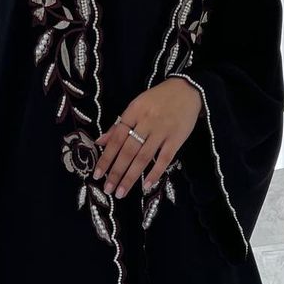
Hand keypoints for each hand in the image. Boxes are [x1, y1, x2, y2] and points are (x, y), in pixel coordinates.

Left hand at [93, 77, 202, 198]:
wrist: (187, 90)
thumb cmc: (158, 99)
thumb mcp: (136, 106)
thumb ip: (119, 125)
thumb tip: (99, 142)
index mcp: (134, 112)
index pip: (116, 139)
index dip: (106, 157)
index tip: (97, 175)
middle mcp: (146, 122)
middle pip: (128, 151)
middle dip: (116, 172)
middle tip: (108, 189)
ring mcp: (162, 131)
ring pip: (143, 157)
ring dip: (131, 177)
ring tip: (121, 193)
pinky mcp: (176, 139)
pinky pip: (164, 159)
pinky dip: (155, 173)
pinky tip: (146, 186)